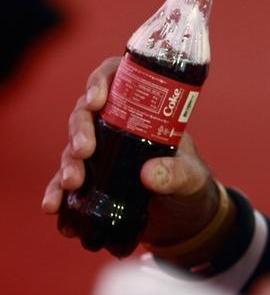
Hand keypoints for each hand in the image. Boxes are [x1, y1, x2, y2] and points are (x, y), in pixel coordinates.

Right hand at [41, 57, 222, 252]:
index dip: (102, 81)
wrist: (184, 215)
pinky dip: (56, 193)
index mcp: (144, 111)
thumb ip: (178, 173)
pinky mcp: (91, 182)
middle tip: (85, 150)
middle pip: (87, 113)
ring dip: (67, 163)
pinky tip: (53, 206)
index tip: (97, 100)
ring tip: (72, 183)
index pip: (117, 79)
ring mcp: (101, 154)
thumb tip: (149, 173)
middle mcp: (117, 127)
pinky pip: (65, 183)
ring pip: (72, 147)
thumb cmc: (190, 182)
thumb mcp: (191, 176)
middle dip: (80, 129)